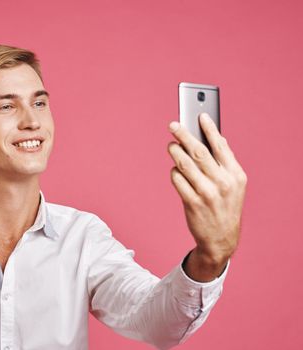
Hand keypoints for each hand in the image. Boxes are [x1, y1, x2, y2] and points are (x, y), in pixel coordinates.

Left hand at [167, 113, 246, 280]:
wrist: (221, 239)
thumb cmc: (225, 206)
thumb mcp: (234, 185)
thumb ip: (223, 163)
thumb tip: (210, 138)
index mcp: (236, 175)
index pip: (221, 146)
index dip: (209, 128)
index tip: (200, 115)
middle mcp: (222, 183)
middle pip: (198, 151)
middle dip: (183, 135)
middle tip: (173, 125)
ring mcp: (206, 193)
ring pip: (184, 164)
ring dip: (174, 151)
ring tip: (171, 145)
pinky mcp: (192, 203)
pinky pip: (177, 180)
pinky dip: (174, 172)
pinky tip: (175, 170)